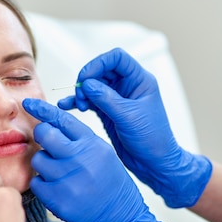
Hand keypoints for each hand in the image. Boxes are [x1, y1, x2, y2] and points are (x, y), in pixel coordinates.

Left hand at [22, 98, 171, 221]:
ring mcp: (67, 179)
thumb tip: (51, 124)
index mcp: (92, 144)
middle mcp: (79, 158)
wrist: (121, 217)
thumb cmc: (111, 183)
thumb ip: (79, 139)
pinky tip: (57, 188)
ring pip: (38, 159)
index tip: (29, 103)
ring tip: (58, 172)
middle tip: (48, 145)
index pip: (62, 119)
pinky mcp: (58, 199)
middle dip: (42, 136)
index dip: (43, 109)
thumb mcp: (103, 153)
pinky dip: (42, 185)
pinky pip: (36, 183)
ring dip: (43, 164)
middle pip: (45, 134)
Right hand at [58, 47, 211, 207]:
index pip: (117, 58)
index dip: (99, 63)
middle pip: (101, 70)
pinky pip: (89, 100)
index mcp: (140, 81)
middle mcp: (128, 86)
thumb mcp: (129, 117)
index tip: (86, 77)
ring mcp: (117, 98)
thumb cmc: (153, 139)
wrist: (154, 163)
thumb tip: (87, 84)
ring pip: (93, 85)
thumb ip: (107, 99)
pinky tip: (66, 106)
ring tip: (78, 105)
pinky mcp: (107, 111)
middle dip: (87, 80)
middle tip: (81, 95)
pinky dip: (77, 102)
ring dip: (82, 92)